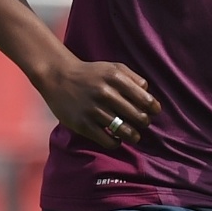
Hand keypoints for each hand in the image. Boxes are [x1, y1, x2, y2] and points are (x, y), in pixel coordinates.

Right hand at [36, 55, 159, 147]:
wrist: (58, 76)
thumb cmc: (91, 74)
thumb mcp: (113, 67)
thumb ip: (134, 78)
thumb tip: (148, 94)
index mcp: (115, 78)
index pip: (146, 100)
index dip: (153, 109)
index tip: (152, 112)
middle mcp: (105, 93)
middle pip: (138, 117)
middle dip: (144, 123)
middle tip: (141, 123)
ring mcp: (93, 110)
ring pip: (125, 131)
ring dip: (133, 135)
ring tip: (133, 135)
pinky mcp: (82, 124)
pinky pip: (108, 141)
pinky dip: (116, 143)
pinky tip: (116, 138)